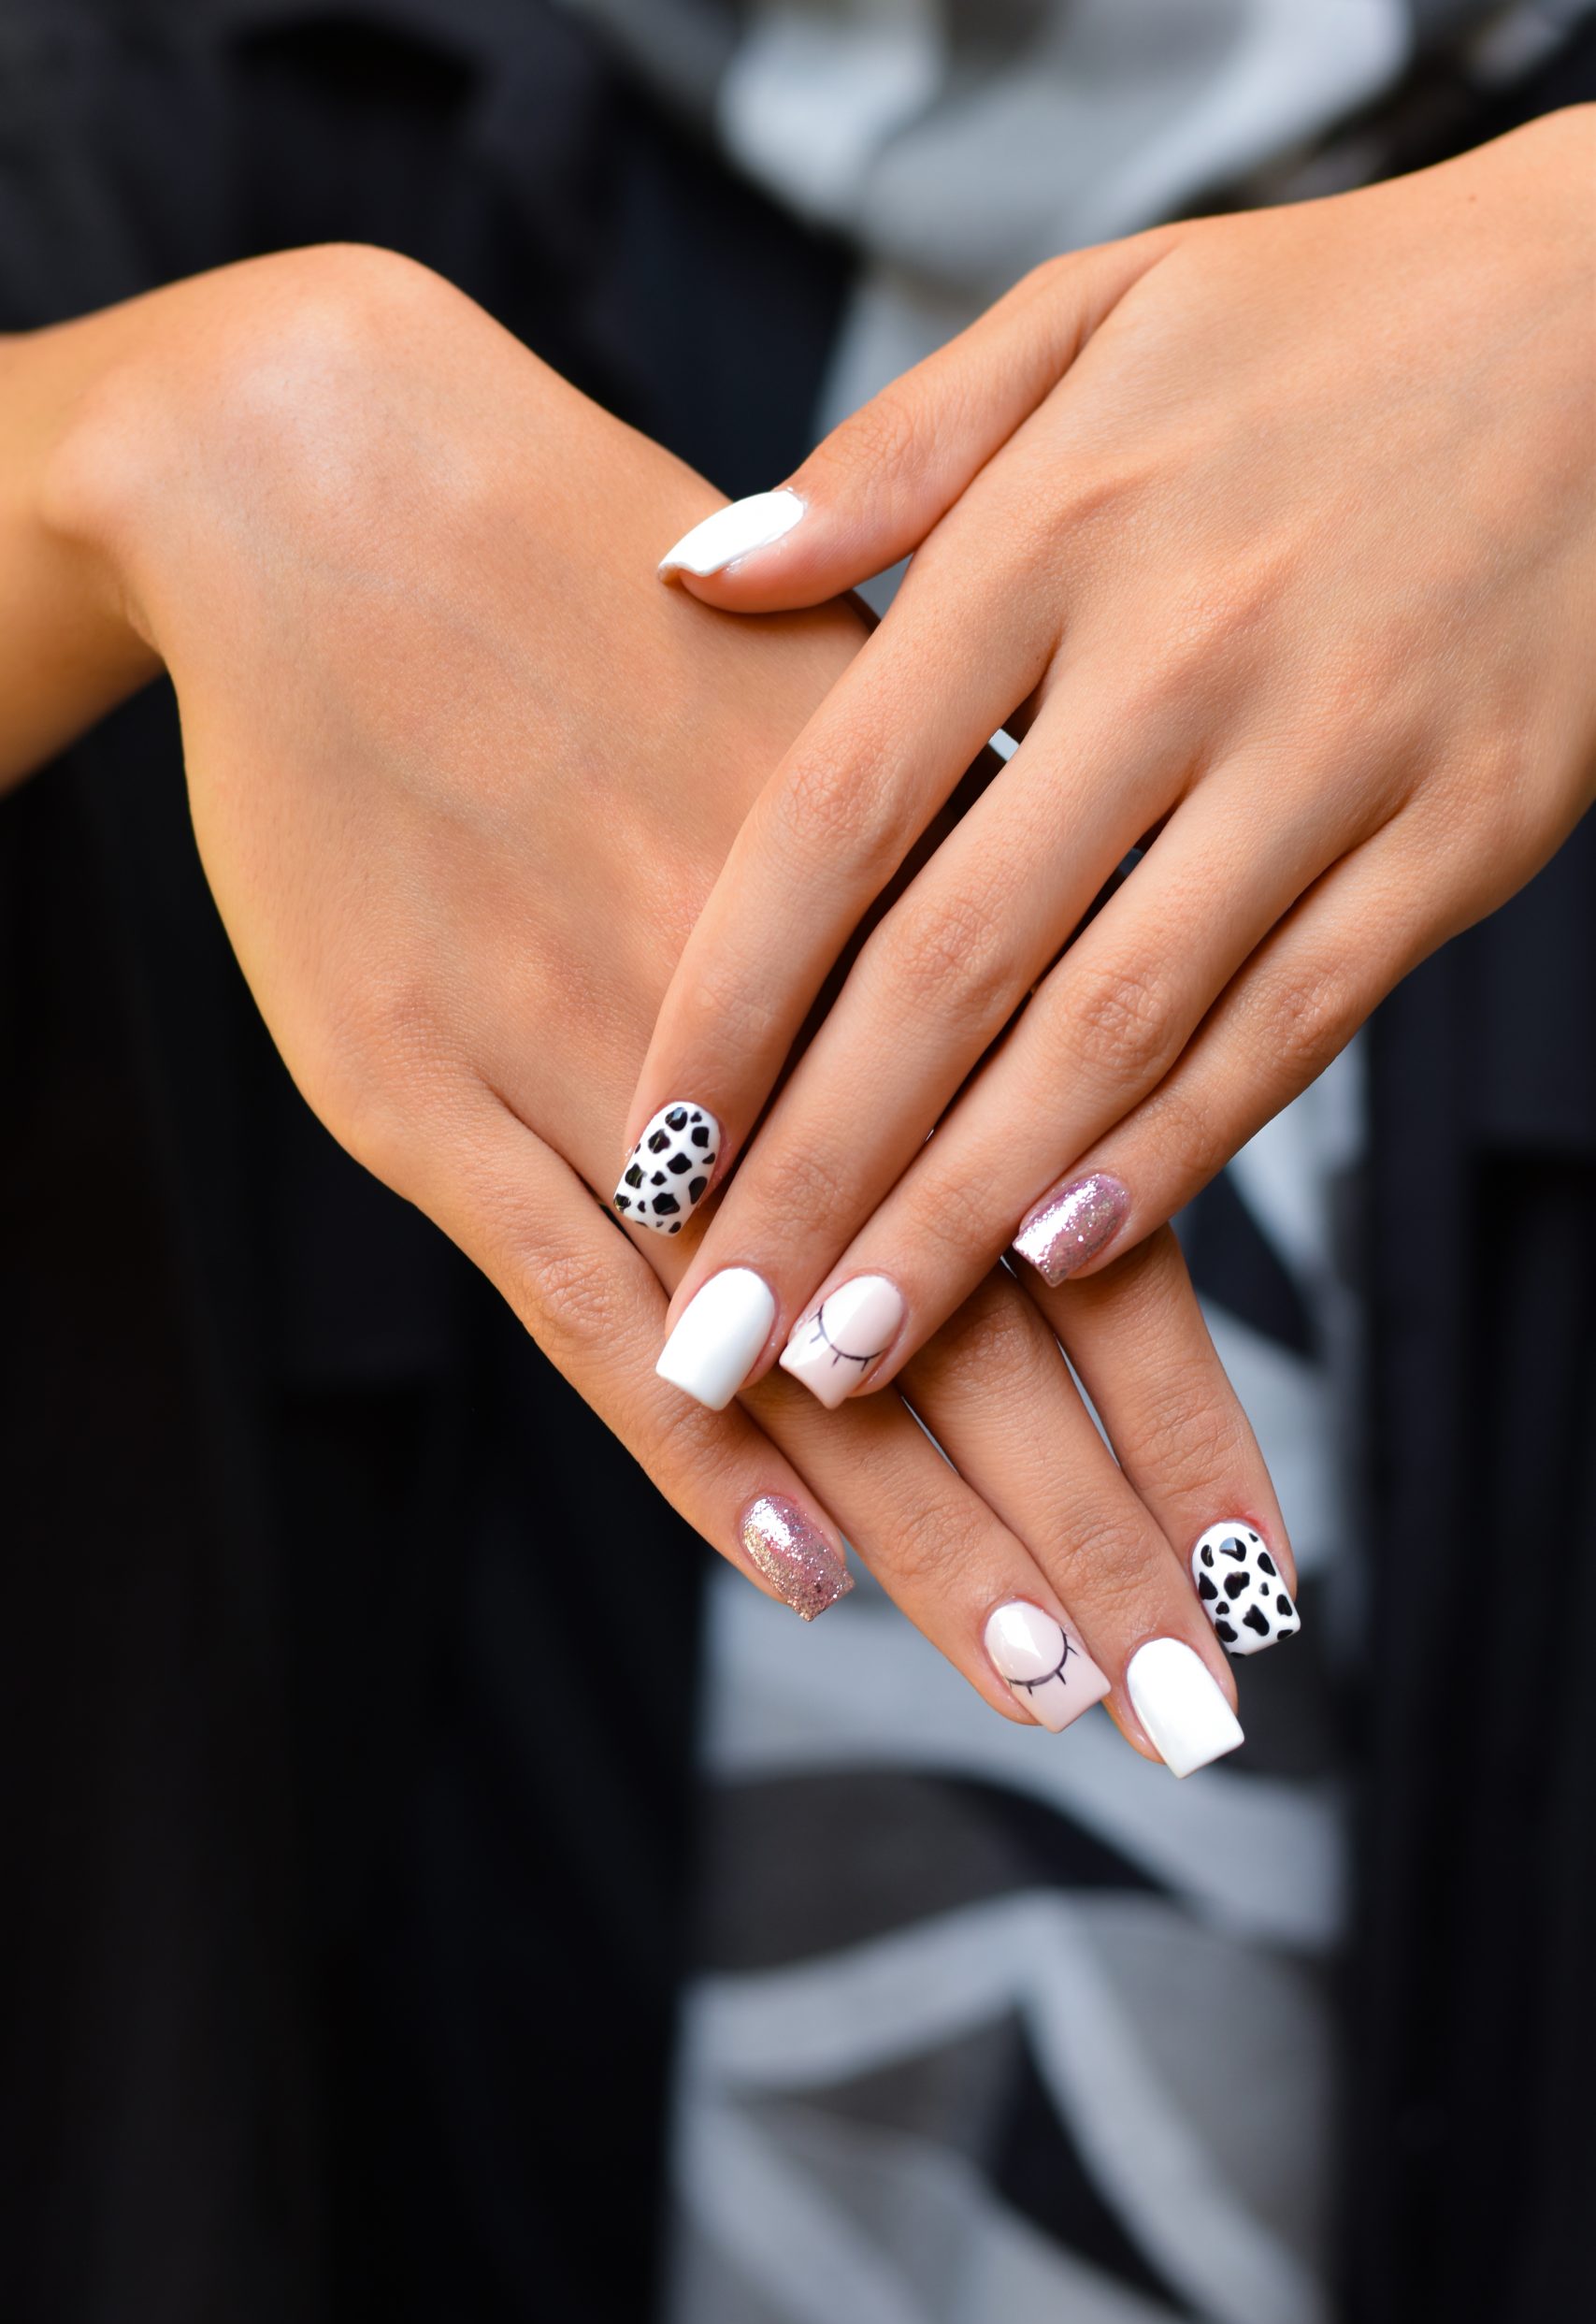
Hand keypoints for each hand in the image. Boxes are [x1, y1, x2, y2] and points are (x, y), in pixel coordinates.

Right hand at [33, 244, 1289, 1766]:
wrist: (350, 506)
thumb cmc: (619, 622)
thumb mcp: (848, 740)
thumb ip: (968, 926)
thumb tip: (1081, 1089)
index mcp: (917, 941)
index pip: (1093, 1236)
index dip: (1181, 1427)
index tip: (1263, 1587)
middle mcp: (788, 1029)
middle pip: (977, 1337)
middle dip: (1097, 1543)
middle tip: (1198, 1722)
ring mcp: (596, 1070)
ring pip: (795, 1354)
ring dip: (932, 1536)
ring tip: (1045, 1689)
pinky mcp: (427, 1096)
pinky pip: (576, 1306)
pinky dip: (685, 1446)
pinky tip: (794, 1572)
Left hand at [633, 108, 1595, 1403]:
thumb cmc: (1316, 325)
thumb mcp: (1085, 317)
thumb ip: (890, 458)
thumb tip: (694, 573)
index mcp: (1056, 536)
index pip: (841, 811)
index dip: (730, 1001)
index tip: (644, 1152)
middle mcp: (1186, 659)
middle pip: (958, 965)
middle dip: (822, 1173)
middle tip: (716, 1333)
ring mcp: (1335, 760)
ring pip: (1116, 1032)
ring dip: (969, 1217)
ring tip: (853, 1354)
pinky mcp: (1460, 838)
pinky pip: (1296, 1028)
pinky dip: (1173, 1150)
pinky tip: (1061, 1258)